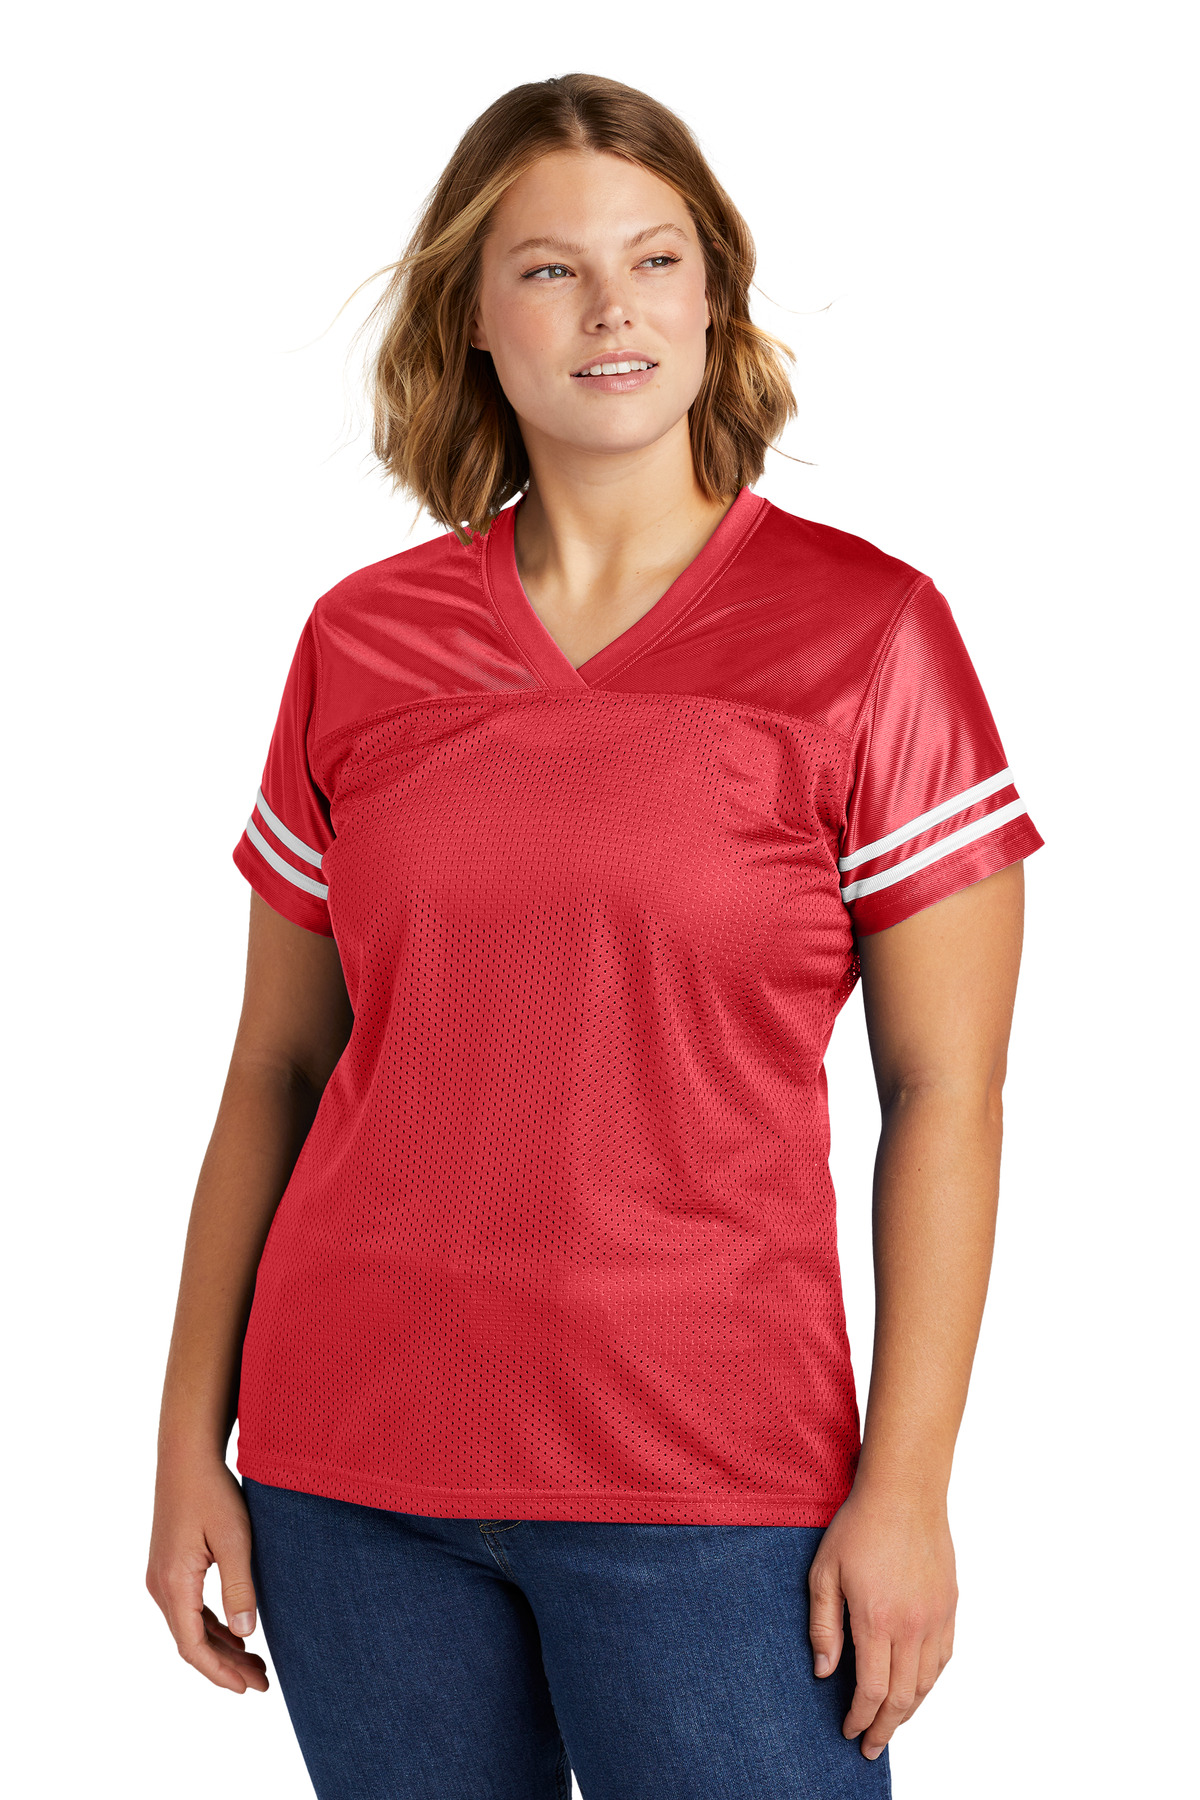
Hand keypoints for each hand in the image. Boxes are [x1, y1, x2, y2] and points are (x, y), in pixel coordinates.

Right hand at [146, 1451, 268, 1693]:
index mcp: (174, 1583)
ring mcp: (162, 1576)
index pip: (192, 1646)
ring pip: (189, 1627)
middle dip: (225, 1666)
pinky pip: (188, 1609)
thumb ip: (239, 1587)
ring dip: (220, 1647)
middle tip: (262, 1682)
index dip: (220, 1672)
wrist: (187, 1456)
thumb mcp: (234, 1539)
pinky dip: (211, 1626)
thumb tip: (246, 1635)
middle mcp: (160, 1585)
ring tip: (255, 1663)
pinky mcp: (169, 1566)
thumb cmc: (212, 1492)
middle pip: (191, 1641)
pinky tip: (236, 1632)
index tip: (248, 1688)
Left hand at [808, 1484, 956, 1758]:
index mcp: (876, 1619)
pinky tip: (917, 1688)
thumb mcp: (824, 1571)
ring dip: (909, 1711)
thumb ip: (824, 1625)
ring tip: (891, 1723)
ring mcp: (935, 1617)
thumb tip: (825, 1671)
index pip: (872, 1690)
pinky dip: (930, 1683)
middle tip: (870, 1745)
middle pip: (902, 1696)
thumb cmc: (859, 1526)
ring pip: (926, 1683)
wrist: (905, 1492)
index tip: (849, 1731)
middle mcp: (912, 1626)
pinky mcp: (950, 1606)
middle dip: (884, 1728)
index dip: (860, 1717)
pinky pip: (944, 1658)